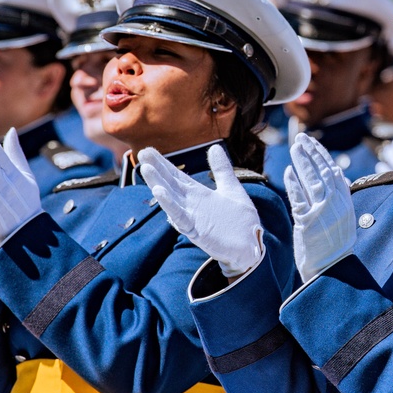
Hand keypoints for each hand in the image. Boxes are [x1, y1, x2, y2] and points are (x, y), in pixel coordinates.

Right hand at [138, 145, 263, 276]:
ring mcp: (192, 217)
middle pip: (169, 184)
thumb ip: (222, 169)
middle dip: (156, 169)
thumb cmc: (240, 221)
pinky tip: (160, 192)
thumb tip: (215, 147)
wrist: (251, 245)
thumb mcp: (231, 188)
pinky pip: (180, 217)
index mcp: (198, 194)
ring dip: (157, 184)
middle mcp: (191, 204)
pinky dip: (170, 205)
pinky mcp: (196, 230)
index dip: (163, 163)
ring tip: (146, 169)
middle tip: (142, 154)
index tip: (147, 151)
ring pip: (170, 199)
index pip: (176, 176)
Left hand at [283, 133, 355, 279]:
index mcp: (345, 202)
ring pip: (312, 181)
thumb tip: (339, 176)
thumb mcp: (344, 219)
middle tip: (300, 138)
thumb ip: (340, 197)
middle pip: (322, 172)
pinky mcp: (307, 223)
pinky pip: (299, 199)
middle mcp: (336, 205)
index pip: (333, 171)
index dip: (321, 155)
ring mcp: (322, 214)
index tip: (312, 143)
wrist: (331, 270)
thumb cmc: (334, 245)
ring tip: (295, 147)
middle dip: (311, 152)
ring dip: (302, 162)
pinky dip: (293, 184)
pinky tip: (287, 172)